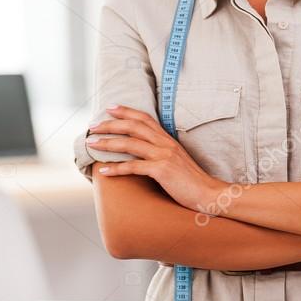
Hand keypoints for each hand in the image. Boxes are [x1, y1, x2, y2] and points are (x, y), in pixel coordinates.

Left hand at [87, 105, 226, 213]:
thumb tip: (143, 153)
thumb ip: (162, 153)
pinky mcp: (162, 170)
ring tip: (92, 143)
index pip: (145, 118)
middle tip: (93, 125)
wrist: (208, 192)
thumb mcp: (176, 160)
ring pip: (131, 144)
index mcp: (168, 139)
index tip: (110, 108)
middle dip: (111, 124)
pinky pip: (134, 167)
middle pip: (134, 126)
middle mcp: (166, 143)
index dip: (127, 111)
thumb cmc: (191, 180)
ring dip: (108, 142)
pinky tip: (103, 171)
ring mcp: (164, 155)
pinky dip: (116, 168)